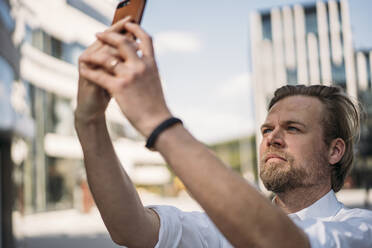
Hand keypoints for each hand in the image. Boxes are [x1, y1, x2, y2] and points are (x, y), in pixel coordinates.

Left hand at [79, 21, 171, 136]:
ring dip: (93, 56)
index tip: (126, 24)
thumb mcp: (155, 81)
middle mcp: (141, 66)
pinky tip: (83, 70)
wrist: (157, 122)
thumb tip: (142, 61)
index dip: (135, 29)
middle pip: (123, 42)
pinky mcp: (119, 87)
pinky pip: (99, 75)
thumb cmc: (156, 105)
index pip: (145, 39)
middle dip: (109, 36)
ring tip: (86, 56)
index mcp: (151, 64)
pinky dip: (89, 72)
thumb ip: (147, 69)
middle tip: (99, 35)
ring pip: (106, 58)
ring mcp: (129, 76)